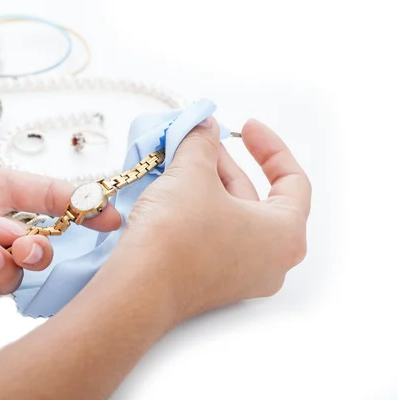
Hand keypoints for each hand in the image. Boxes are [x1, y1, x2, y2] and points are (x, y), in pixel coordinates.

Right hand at [118, 118, 310, 322]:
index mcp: (285, 235)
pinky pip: (214, 236)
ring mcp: (241, 276)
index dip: (269, 147)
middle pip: (257, 198)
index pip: (292, 181)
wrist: (138, 288)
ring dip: (208, 185)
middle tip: (201, 141)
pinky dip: (199, 209)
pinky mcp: (212, 282)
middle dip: (226, 164)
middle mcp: (270, 261)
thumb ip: (202, 142)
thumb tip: (203, 127)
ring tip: (181, 161)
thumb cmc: (177, 235)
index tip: (246, 127)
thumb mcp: (193, 173)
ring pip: (232, 217)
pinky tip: (173, 190)